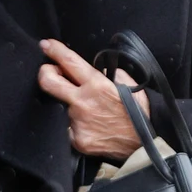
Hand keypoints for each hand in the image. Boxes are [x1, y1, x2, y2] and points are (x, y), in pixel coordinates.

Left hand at [37, 38, 150, 160]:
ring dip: (69, 104)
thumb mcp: (127, 84)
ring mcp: (78, 123)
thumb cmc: (139, 113)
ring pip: (62, 106)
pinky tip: (89, 125)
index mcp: (97, 85)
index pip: (68, 61)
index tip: (45, 44)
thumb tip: (95, 68)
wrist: (146, 146)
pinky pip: (68, 127)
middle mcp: (83, 103)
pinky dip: (75, 124)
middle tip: (52, 72)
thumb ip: (108, 72)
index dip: (54, 50)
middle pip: (47, 81)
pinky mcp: (78, 140)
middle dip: (45, 73)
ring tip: (88, 111)